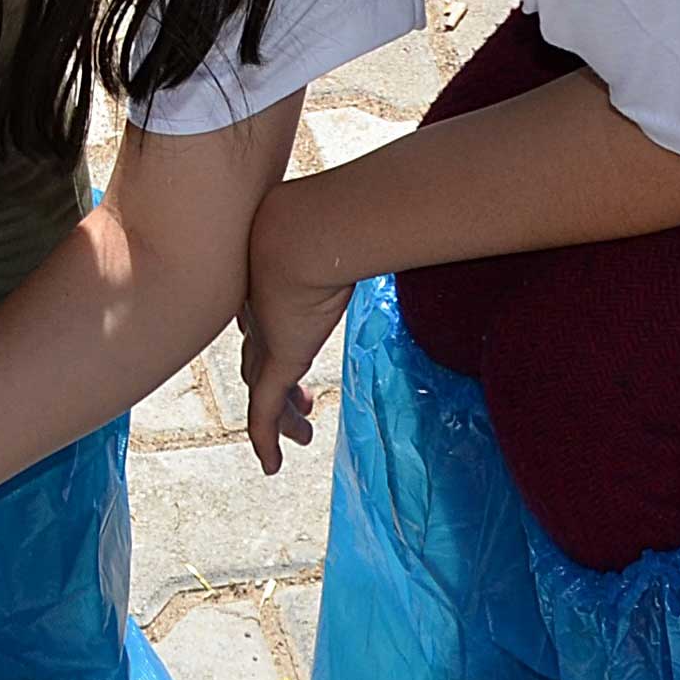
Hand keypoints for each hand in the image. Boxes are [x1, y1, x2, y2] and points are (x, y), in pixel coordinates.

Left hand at [240, 191, 355, 474]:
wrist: (306, 230)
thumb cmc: (334, 219)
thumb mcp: (352, 230)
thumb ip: (377, 231)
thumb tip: (419, 214)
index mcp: (276, 280)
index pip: (268, 319)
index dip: (276, 340)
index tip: (291, 353)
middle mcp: (262, 311)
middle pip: (260, 356)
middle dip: (275, 381)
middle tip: (299, 405)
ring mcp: (265, 337)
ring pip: (263, 388)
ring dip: (282, 417)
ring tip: (302, 437)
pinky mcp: (274, 363)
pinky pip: (263, 412)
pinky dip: (265, 440)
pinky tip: (271, 465)